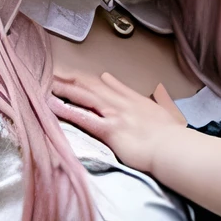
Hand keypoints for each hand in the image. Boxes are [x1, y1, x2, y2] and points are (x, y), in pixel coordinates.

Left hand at [51, 73, 185, 173]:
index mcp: (135, 100)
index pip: (111, 86)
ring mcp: (114, 114)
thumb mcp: (167, 112)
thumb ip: (159, 101)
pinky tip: (52, 105)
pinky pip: (83, 117)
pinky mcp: (109, 129)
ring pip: (84, 96)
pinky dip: (67, 110)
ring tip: (47, 82)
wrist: (172, 147)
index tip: (82, 75)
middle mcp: (122, 103)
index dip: (95, 80)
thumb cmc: (173, 136)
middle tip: (55, 73)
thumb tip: (158, 92)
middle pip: (92, 86)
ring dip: (65, 88)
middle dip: (73, 79)